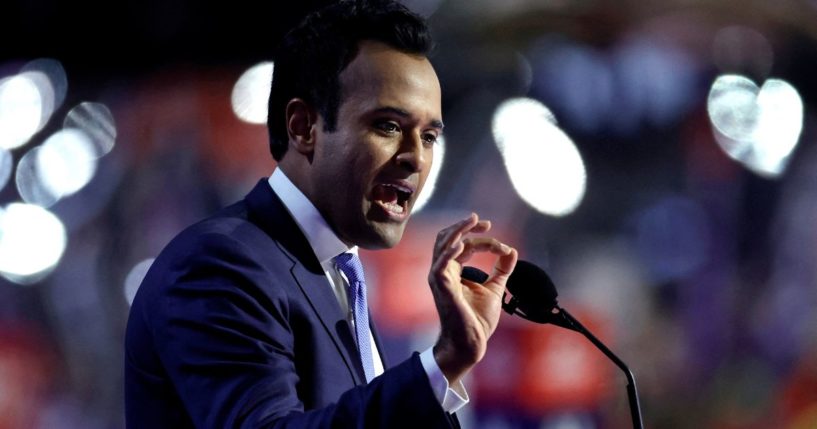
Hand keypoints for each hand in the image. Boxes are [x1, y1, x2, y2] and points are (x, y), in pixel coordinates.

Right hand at [428, 213, 517, 383]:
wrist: (471, 343)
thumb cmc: (477, 320)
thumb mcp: (495, 288)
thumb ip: (501, 270)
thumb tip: (512, 251)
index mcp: (453, 270)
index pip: (464, 244)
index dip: (482, 240)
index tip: (503, 247)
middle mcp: (443, 270)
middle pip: (447, 238)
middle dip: (464, 226)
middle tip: (484, 223)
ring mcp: (439, 277)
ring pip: (442, 244)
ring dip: (458, 230)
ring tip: (473, 221)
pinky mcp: (441, 287)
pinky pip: (441, 264)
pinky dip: (450, 252)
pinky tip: (462, 244)